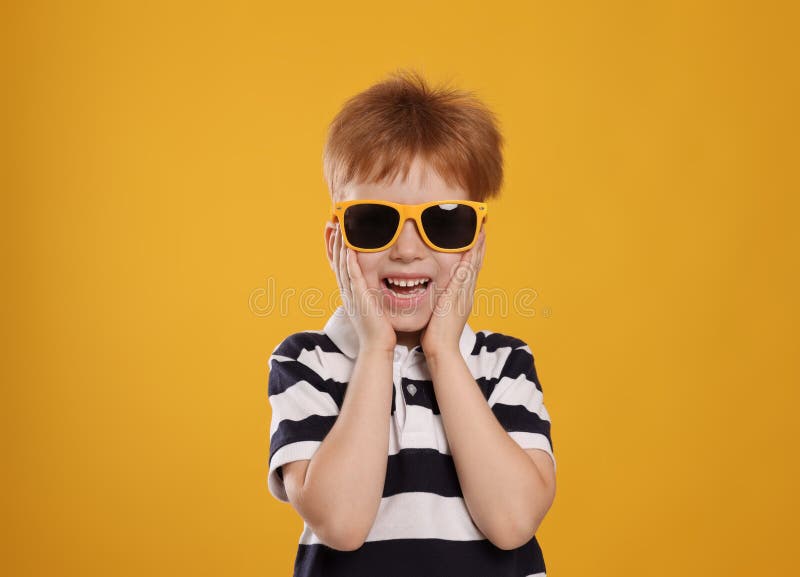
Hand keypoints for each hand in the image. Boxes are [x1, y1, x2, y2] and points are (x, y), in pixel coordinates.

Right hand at [332, 224, 396, 351]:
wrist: (377, 345)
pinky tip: (350, 248)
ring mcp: (351, 294)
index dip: (337, 248)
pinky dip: (350, 261)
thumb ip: (372, 294)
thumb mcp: (372, 306)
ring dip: (340, 246)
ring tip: (339, 228)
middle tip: (333, 223)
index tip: (338, 232)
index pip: (341, 265)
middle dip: (335, 242)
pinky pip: (353, 275)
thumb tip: (378, 285)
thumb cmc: (379, 329)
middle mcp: (347, 291)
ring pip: (343, 265)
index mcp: (350, 292)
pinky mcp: (359, 297)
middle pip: (337, 261)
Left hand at [421, 229, 485, 357]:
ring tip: (481, 234)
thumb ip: (441, 302)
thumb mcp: (441, 314)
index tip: (477, 241)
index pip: (470, 272)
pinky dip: (468, 262)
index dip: (474, 256)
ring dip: (477, 250)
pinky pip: (464, 275)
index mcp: (463, 298)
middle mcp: (466, 294)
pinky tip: (470, 250)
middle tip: (483, 230)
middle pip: (475, 266)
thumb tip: (438, 297)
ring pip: (472, 268)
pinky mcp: (456, 297)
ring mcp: (463, 295)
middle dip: (479, 248)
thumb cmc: (437, 335)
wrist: (441, 349)